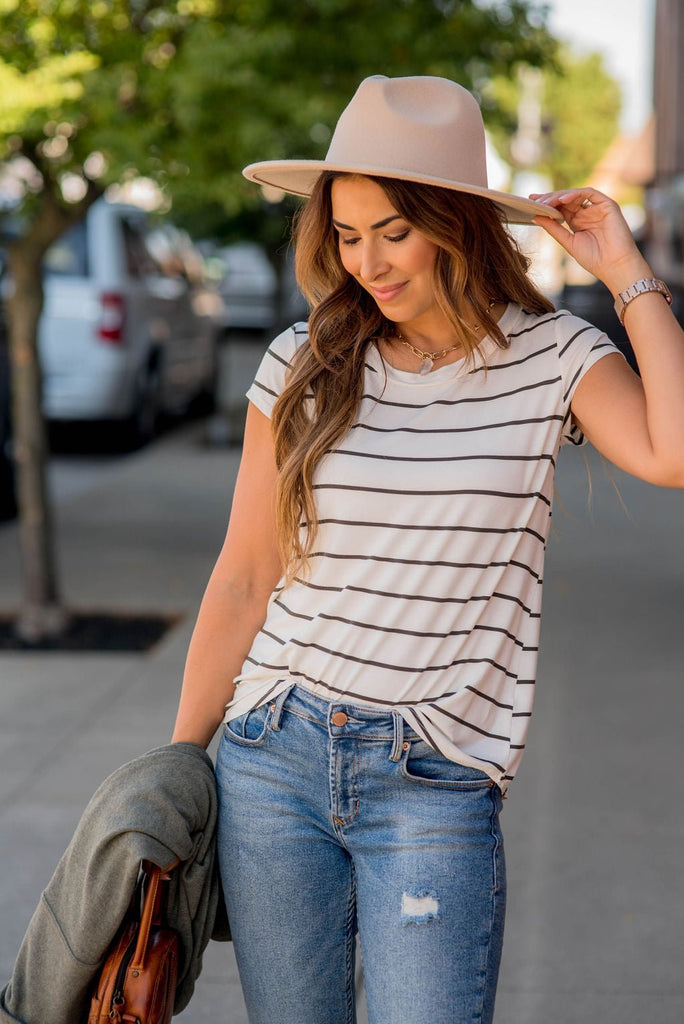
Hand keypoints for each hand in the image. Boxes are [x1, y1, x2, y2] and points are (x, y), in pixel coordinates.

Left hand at [529, 187, 649, 295]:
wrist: (614, 266)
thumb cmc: (594, 259)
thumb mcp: (568, 242)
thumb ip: (554, 229)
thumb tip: (536, 217)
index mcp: (578, 222)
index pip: (560, 208)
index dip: (546, 204)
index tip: (530, 202)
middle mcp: (588, 213)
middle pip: (566, 200)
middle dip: (550, 198)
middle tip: (534, 199)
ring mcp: (597, 208)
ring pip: (576, 194)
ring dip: (560, 196)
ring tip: (546, 201)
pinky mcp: (607, 204)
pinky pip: (589, 193)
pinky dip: (575, 194)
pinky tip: (562, 200)